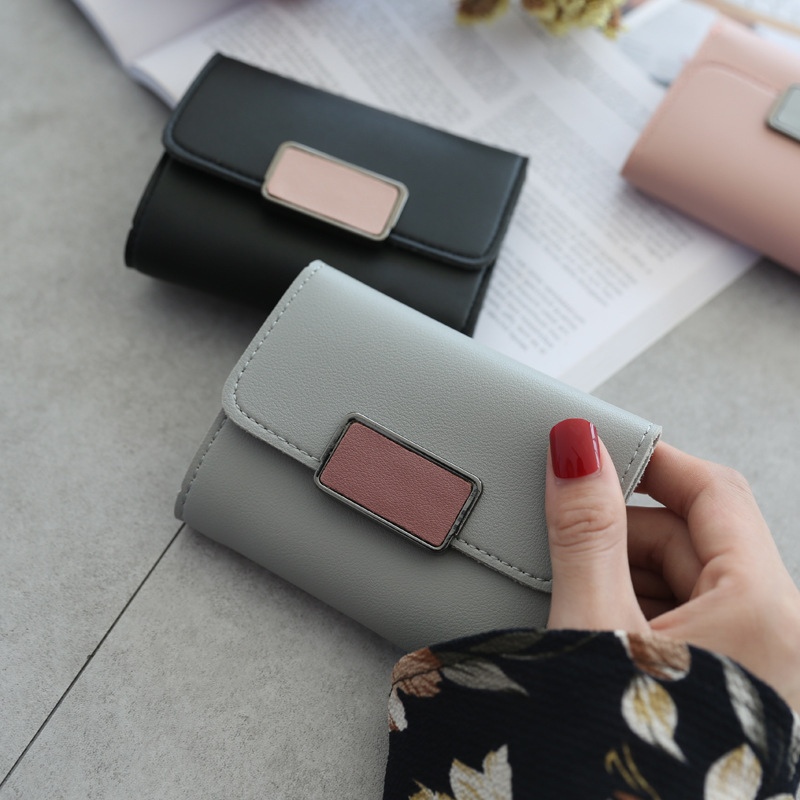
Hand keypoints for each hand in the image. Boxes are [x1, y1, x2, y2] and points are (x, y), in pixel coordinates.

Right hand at [545, 418, 799, 711]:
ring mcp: (757, 667)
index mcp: (767, 613)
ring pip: (688, 581)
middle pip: (695, 538)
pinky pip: (686, 622)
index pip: (713, 492)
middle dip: (623, 528)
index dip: (652, 460)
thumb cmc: (626, 763)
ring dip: (624, 572)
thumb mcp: (593, 628)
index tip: (600, 447)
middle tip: (562, 533)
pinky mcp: (733, 690)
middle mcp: (779, 636)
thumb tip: (577, 452)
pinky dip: (637, 611)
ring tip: (573, 601)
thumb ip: (585, 528)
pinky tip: (594, 631)